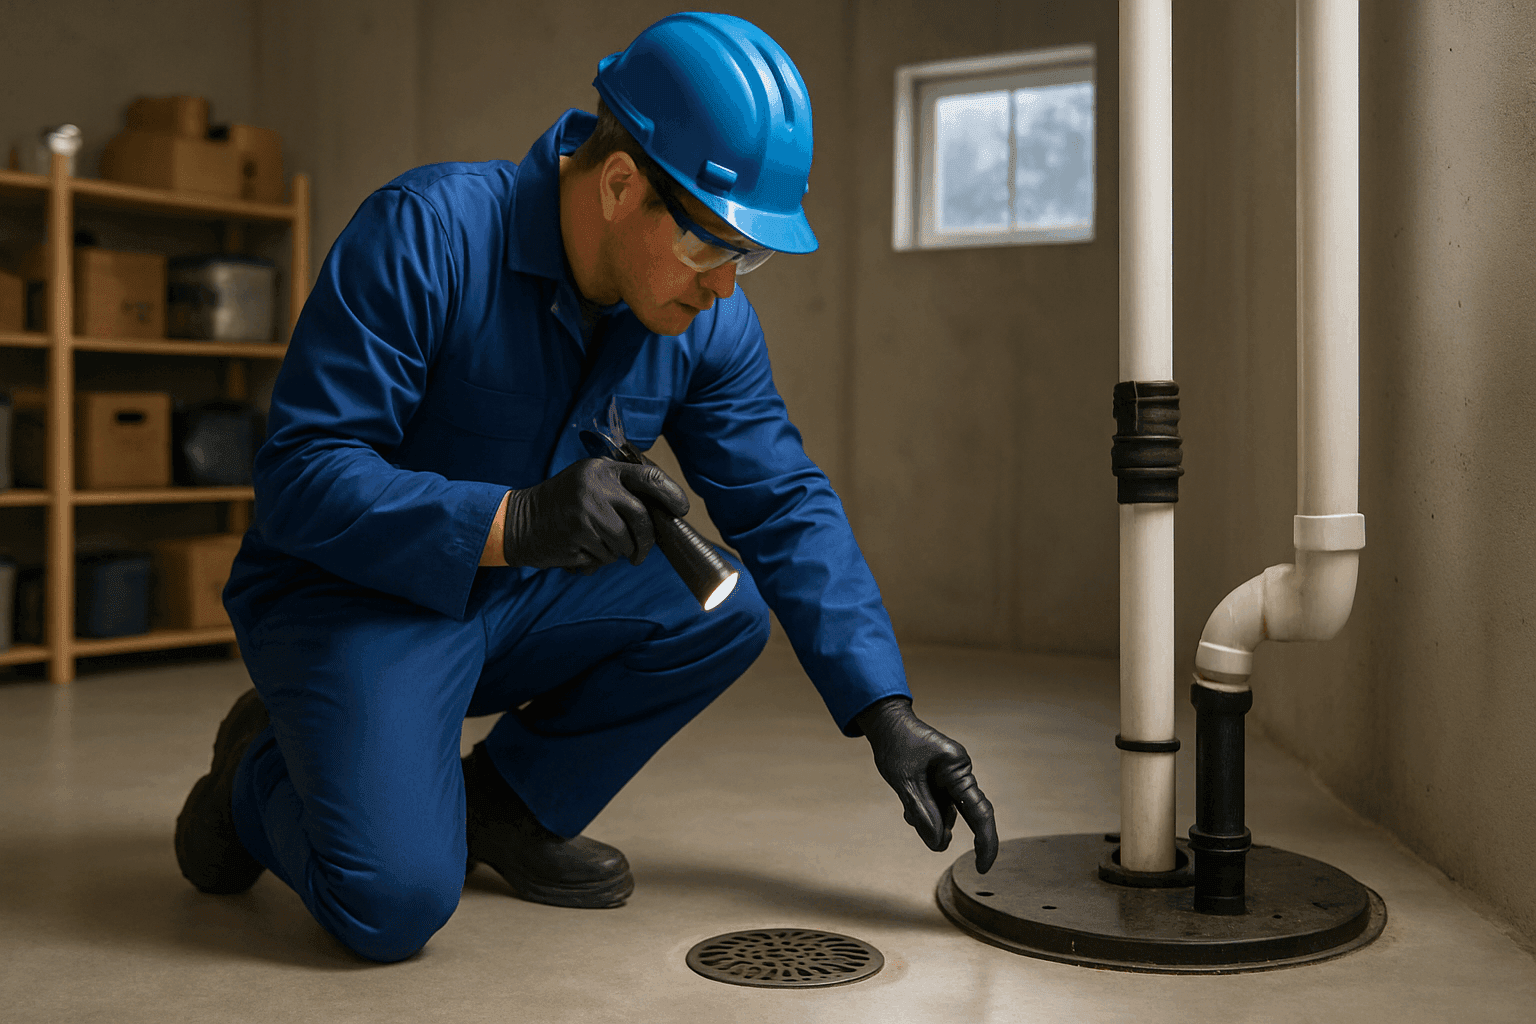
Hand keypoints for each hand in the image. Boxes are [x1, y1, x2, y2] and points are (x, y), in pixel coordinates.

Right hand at [502, 458, 688, 572]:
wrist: (520, 520)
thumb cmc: (563, 502)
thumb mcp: (589, 480)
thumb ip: (620, 489)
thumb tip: (663, 512)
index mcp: (603, 470)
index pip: (649, 477)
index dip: (672, 495)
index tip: (681, 510)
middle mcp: (596, 489)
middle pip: (642, 519)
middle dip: (646, 541)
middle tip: (641, 553)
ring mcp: (586, 514)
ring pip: (623, 544)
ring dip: (617, 552)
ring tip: (597, 545)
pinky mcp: (576, 538)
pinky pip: (603, 558)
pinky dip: (597, 561)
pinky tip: (581, 550)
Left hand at [855, 696, 997, 872]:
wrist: (886, 724)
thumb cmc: (895, 745)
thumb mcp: (904, 781)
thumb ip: (922, 813)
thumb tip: (938, 845)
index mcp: (956, 768)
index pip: (980, 811)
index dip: (985, 842)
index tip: (982, 868)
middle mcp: (959, 773)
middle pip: (965, 815)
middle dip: (945, 829)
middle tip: (935, 838)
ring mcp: (951, 778)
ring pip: (946, 814)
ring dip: (928, 820)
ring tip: (907, 807)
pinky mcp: (941, 782)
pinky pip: (938, 807)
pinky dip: (924, 813)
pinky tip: (908, 807)